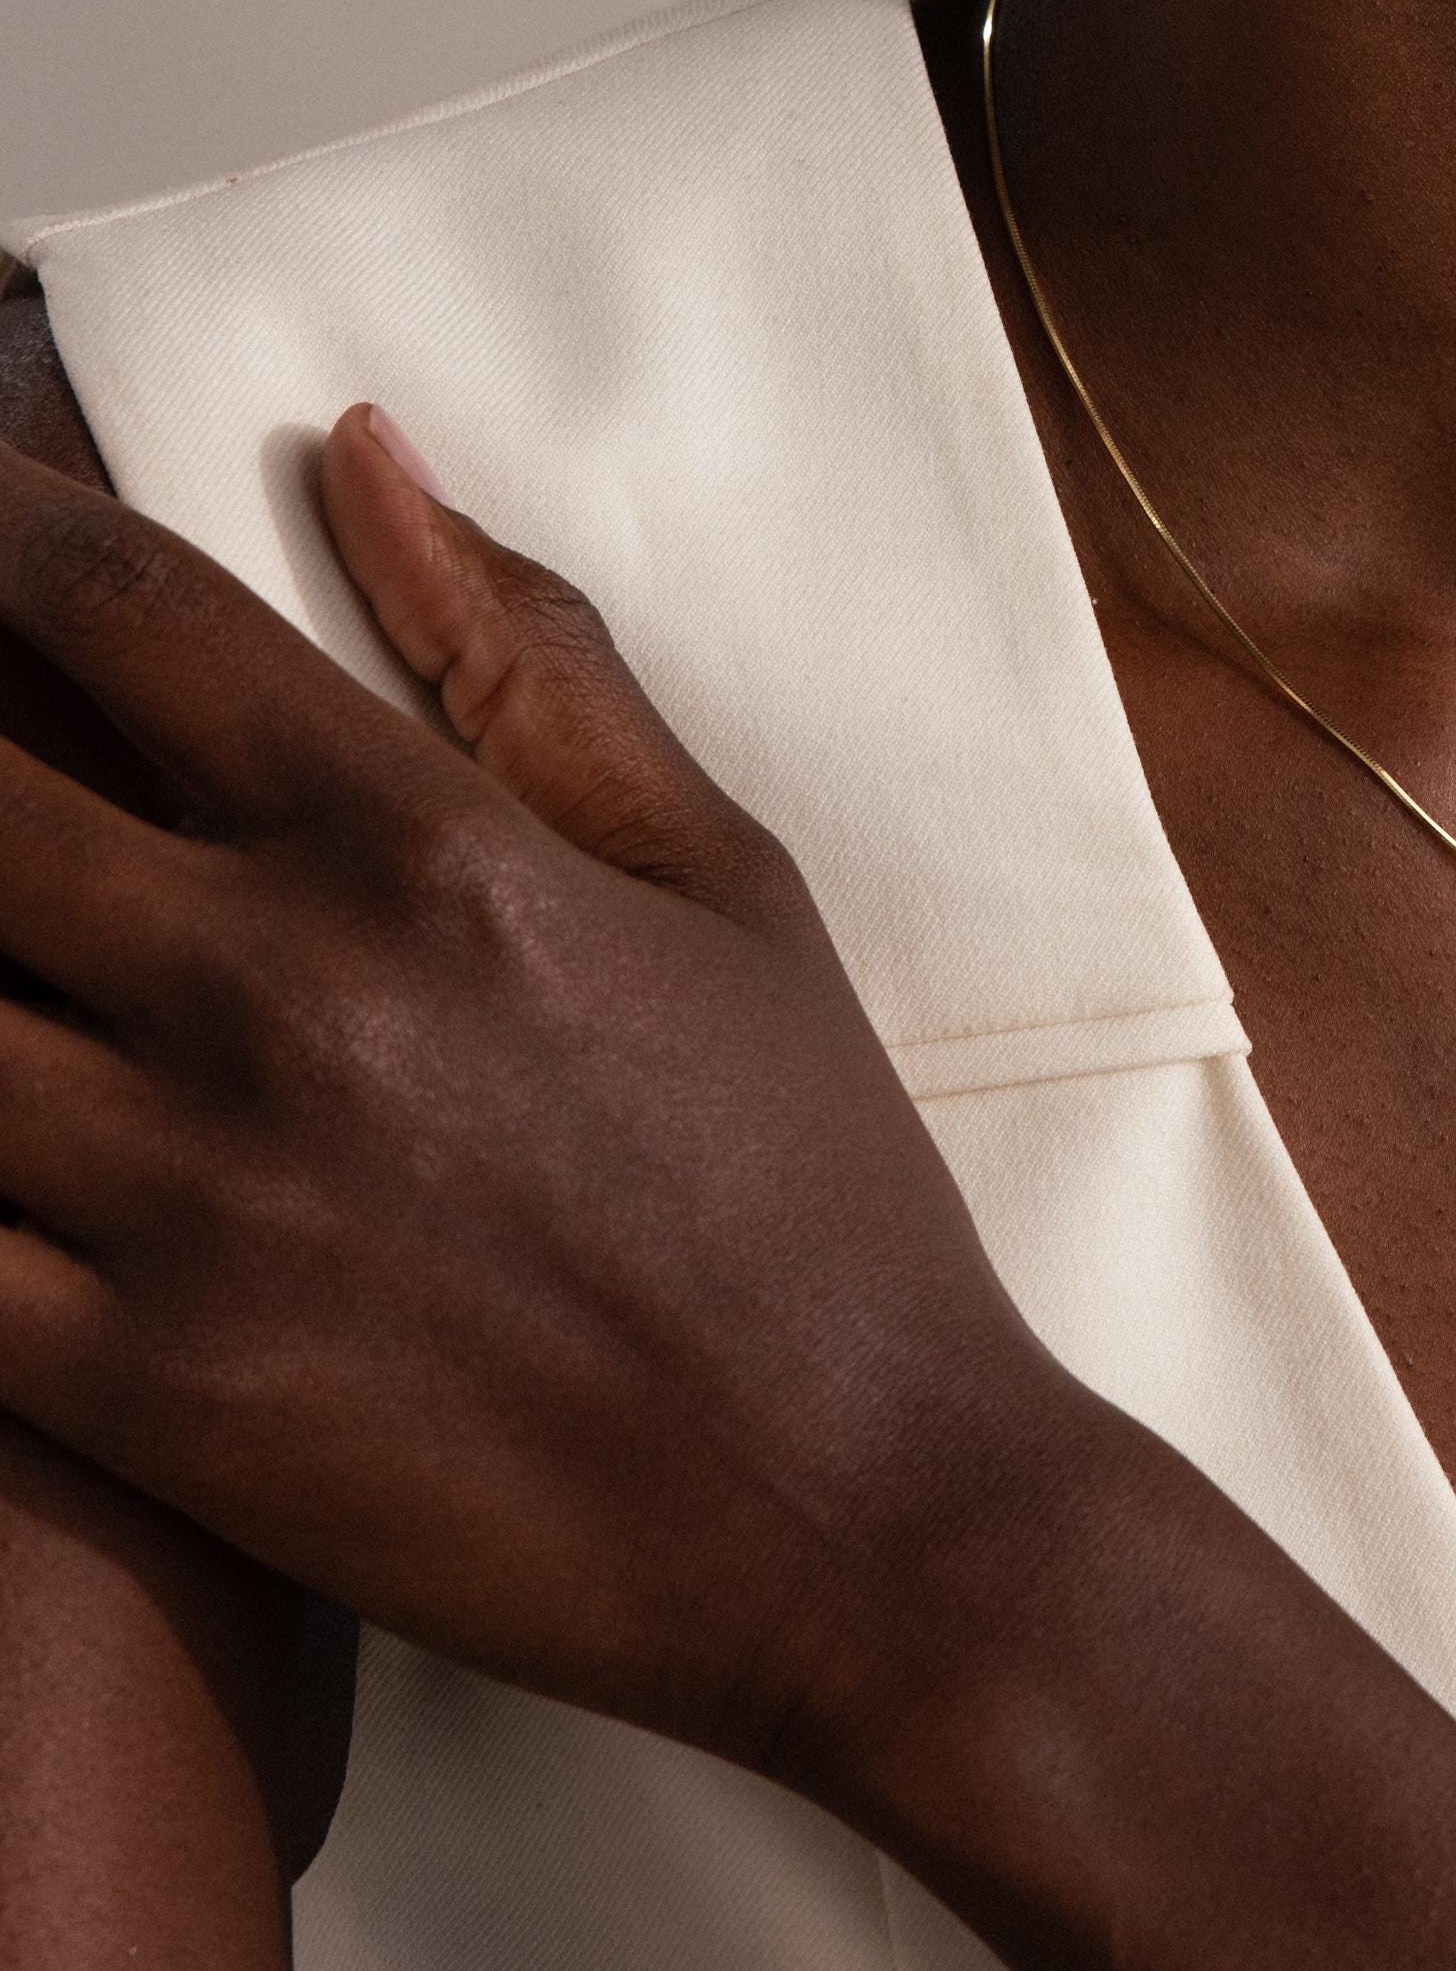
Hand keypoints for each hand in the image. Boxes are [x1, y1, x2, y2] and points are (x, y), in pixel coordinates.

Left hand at [0, 411, 1072, 1776]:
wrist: (854, 1508)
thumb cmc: (814, 1185)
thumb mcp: (728, 887)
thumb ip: (540, 670)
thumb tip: (372, 462)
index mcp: (432, 853)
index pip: (127, 615)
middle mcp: (280, 997)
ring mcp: (189, 1200)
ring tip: (19, 941)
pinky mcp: (139, 1389)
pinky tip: (8, 1124)